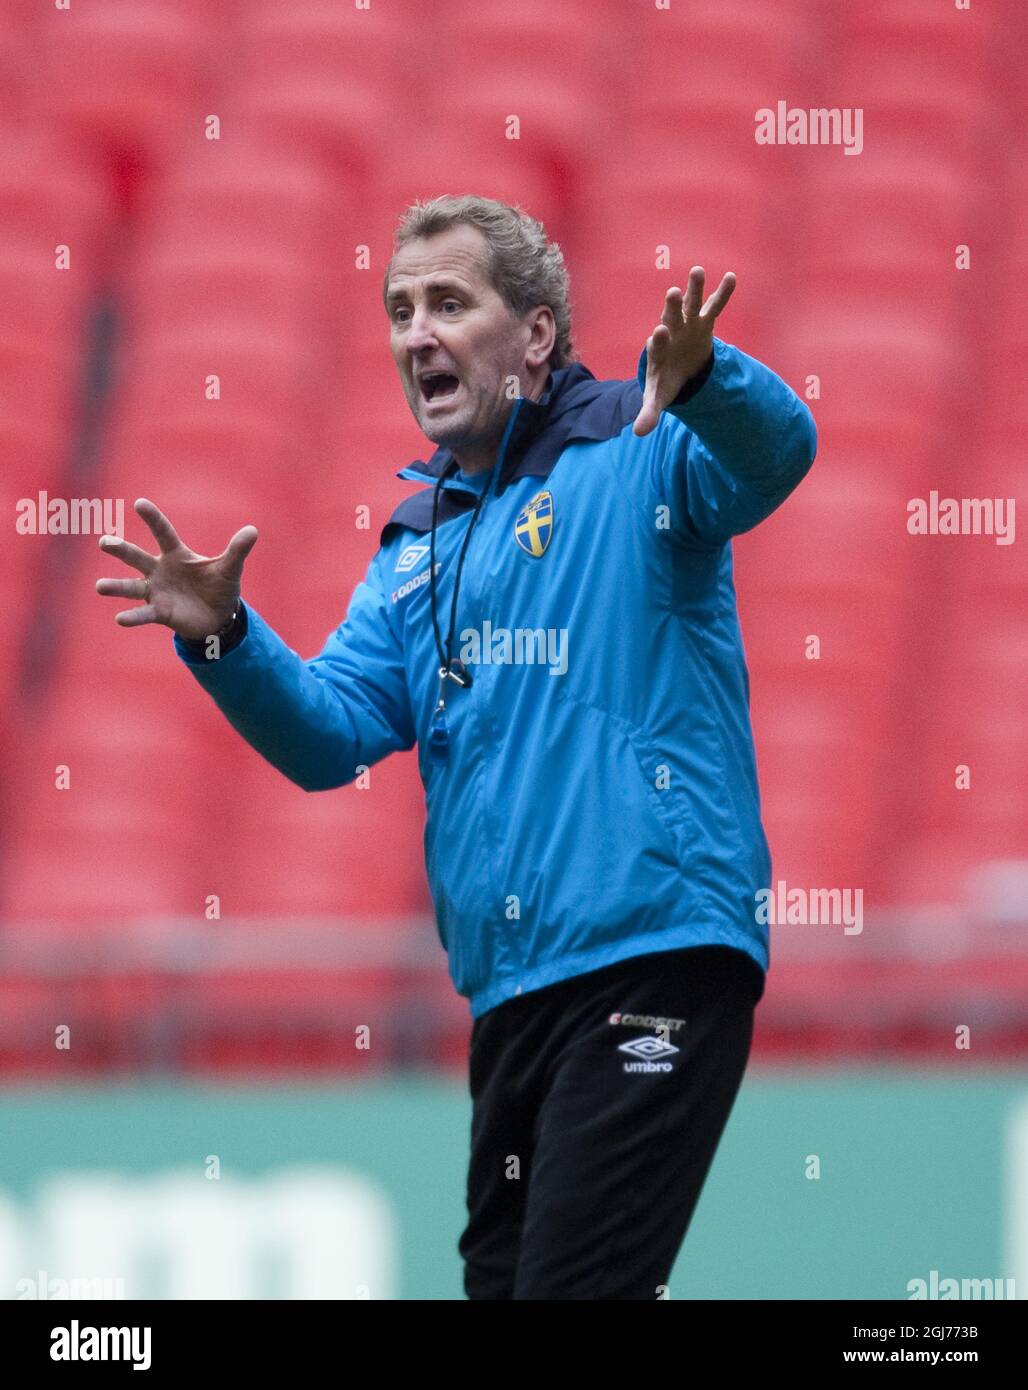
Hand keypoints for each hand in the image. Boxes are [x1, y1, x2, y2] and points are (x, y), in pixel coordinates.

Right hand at [96, 498, 257, 639]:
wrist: (218, 617)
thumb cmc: (219, 587)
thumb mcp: (230, 568)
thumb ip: (237, 550)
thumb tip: (253, 530)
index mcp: (176, 554)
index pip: (163, 533)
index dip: (153, 519)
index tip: (139, 503)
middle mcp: (160, 570)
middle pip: (137, 557)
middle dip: (121, 549)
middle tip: (104, 542)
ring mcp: (157, 591)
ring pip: (131, 587)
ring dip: (115, 587)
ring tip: (99, 586)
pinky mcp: (160, 612)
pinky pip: (144, 613)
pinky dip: (133, 616)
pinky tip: (120, 618)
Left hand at [632, 267, 735, 435]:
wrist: (677, 369)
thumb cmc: (666, 381)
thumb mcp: (658, 398)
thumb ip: (649, 412)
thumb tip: (638, 434)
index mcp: (659, 351)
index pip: (656, 344)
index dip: (658, 339)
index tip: (658, 332)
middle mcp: (672, 332)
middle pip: (670, 317)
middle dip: (672, 306)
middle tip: (672, 292)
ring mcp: (688, 324)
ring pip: (691, 304)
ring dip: (695, 289)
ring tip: (697, 271)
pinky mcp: (705, 322)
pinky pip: (715, 305)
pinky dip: (722, 292)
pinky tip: (732, 277)